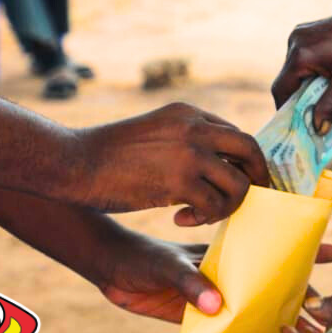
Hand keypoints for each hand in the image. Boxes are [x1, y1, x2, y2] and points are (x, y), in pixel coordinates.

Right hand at [73, 103, 268, 225]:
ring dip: (227, 205)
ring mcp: (190, 152)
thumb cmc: (108, 155)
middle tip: (251, 198)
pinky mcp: (180, 180)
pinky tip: (179, 219)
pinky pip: (216, 204)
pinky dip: (205, 217)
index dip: (243, 160)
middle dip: (257, 177)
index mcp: (188, 113)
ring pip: (239, 183)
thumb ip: (184, 140)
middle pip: (250, 149)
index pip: (235, 133)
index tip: (241, 179)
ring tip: (202, 214)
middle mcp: (195, 127)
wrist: (73, 162)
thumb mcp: (155, 134)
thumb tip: (215, 162)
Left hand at [93, 225, 331, 323]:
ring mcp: (215, 292)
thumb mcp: (168, 267)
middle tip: (329, 310)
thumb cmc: (141, 256)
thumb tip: (219, 306)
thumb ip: (192, 285)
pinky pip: (230, 324)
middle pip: (273, 279)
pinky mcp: (198, 314)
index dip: (306, 249)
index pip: (273, 247)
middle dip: (303, 290)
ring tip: (307, 332)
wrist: (109, 267)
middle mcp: (227, 271)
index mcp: (226, 252)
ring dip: (278, 314)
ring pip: (256, 303)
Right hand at [271, 0, 331, 127]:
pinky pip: (301, 57)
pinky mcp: (306, 31)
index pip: (281, 89)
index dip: (284, 109)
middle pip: (287, 79)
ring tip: (319, 101)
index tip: (292, 126)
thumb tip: (317, 130)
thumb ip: (330, 106)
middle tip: (308, 117)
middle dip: (297, 99)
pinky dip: (309, 71)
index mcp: (300, 55)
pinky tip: (325, 80)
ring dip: (304, 84)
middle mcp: (294, 42)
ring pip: (294, 68)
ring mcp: (299, 34)